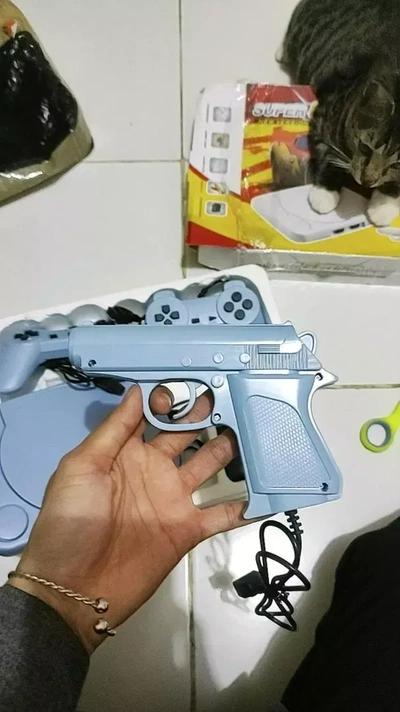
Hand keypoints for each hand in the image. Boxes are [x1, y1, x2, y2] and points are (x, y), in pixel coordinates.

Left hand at [10, 385, 243, 652]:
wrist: (74, 588)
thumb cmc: (70, 521)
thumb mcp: (81, 466)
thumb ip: (114, 430)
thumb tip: (138, 390)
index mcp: (126, 452)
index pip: (152, 417)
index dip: (169, 401)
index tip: (186, 387)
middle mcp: (154, 469)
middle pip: (186, 436)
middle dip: (205, 415)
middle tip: (230, 394)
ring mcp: (174, 499)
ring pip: (208, 466)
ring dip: (227, 449)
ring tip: (252, 428)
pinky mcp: (188, 529)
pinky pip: (221, 515)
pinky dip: (243, 506)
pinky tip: (265, 491)